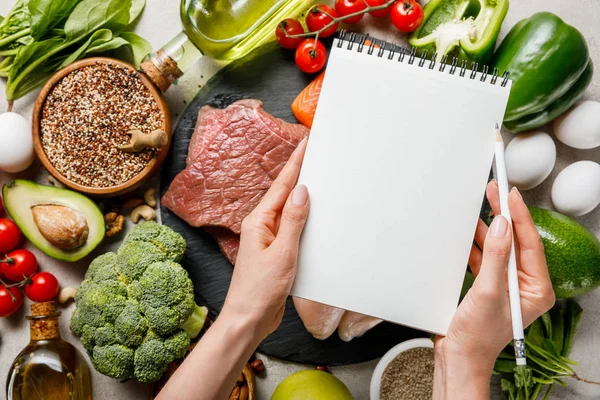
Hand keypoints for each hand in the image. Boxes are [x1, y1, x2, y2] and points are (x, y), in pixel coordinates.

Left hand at [221, 138, 309, 339]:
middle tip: (315, 154)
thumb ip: (292, 221)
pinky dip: (304, 218)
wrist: (249, 319)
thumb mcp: (282, 253)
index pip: (281, 186)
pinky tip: (314, 217)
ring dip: (303, 196)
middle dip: (300, 173)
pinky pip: (292, 228)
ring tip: (318, 178)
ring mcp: (269, 239)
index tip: (305, 144)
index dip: (295, 163)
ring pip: (289, 211)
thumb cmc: (260, 290)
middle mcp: (262, 226)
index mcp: (259, 222)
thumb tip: (302, 191)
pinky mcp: (276, 252)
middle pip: (284, 194)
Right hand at [433, 181, 554, 398]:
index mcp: (536, 289)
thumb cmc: (477, 336)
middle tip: (495, 191)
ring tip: (482, 204)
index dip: (519, 217)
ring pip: (498, 246)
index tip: (510, 195)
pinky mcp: (487, 285)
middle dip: (504, 217)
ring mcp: (505, 284)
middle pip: (515, 241)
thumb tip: (502, 226)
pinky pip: (485, 257)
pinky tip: (469, 230)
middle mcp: (524, 285)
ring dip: (488, 228)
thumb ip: (495, 256)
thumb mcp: (489, 292)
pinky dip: (476, 243)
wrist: (458, 356)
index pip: (530, 244)